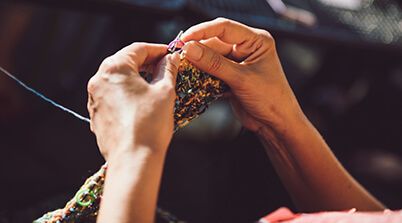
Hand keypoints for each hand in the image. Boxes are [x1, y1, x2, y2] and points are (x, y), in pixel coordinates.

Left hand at [87, 43, 178, 159]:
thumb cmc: (149, 124)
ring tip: (156, 86)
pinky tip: (143, 102)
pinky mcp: (96, 115)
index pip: (138, 49)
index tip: (171, 54)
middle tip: (166, 68)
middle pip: (125, 62)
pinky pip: (113, 96)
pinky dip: (127, 94)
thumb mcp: (165, 91)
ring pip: (118, 80)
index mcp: (114, 68)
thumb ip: (168, 70)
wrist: (133, 158)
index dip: (158, 50)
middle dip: (147, 63)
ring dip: (137, 79)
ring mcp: (95, 99)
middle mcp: (99, 80)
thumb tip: (171, 59)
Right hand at [181, 18, 303, 134]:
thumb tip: (190, 49)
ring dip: (197, 64)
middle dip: (197, 49)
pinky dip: (202, 75)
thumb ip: (215, 64)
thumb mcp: (242, 79)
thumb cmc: (271, 99)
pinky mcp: (230, 77)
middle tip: (179, 56)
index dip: (202, 31)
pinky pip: (211, 71)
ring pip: (210, 57)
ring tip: (183, 68)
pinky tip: (192, 79)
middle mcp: (246, 48)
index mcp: (256, 41)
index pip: (224, 28)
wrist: (276, 124)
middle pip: (215, 42)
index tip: (185, 39)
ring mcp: (237, 63)